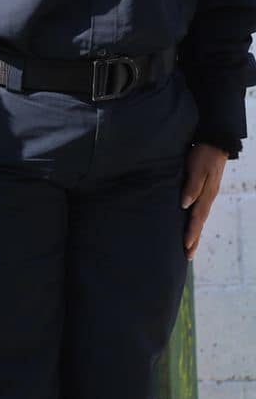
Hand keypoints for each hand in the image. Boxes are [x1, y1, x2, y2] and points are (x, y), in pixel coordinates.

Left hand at [182, 143, 228, 258]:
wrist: (214, 142)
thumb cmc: (203, 154)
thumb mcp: (198, 168)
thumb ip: (192, 186)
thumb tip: (184, 205)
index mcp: (206, 195)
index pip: (197, 219)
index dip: (191, 233)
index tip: (185, 247)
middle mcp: (207, 198)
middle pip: (199, 223)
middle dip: (193, 239)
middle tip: (187, 256)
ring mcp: (206, 195)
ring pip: (199, 218)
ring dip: (194, 232)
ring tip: (189, 246)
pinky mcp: (204, 190)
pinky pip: (198, 210)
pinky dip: (194, 220)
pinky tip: (189, 224)